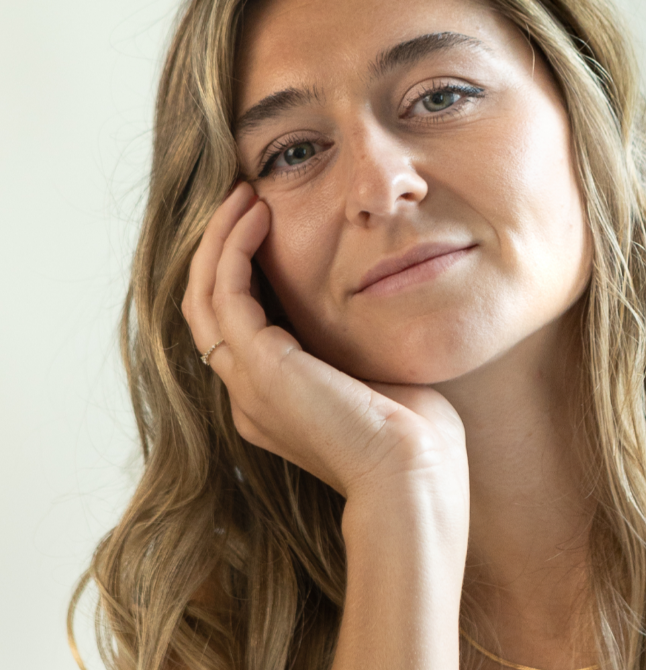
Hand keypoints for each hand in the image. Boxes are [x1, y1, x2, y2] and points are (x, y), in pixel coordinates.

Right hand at [182, 185, 467, 517]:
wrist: (413, 475)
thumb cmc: (417, 439)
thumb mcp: (380, 382)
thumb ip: (361, 351)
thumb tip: (381, 312)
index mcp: (274, 405)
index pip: (236, 330)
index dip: (241, 275)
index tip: (265, 228)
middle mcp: (249, 396)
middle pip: (207, 309)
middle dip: (220, 249)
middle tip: (243, 199)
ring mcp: (246, 384)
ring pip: (203, 295)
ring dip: (218, 239)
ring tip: (244, 195)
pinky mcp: (258, 365)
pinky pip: (225, 291)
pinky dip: (233, 247)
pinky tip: (257, 214)